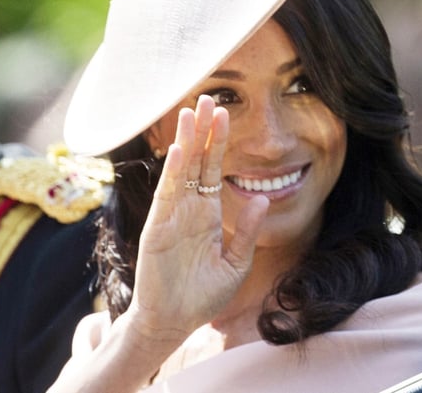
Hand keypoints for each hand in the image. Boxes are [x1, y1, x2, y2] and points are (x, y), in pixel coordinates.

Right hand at [127, 95, 268, 345]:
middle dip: (202, 130)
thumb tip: (263, 197)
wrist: (174, 322)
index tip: (224, 112)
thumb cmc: (203, 296)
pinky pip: (167, 195)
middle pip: (196, 161)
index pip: (212, 169)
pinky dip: (173, 173)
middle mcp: (188, 209)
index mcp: (207, 214)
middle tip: (206, 98)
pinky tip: (179, 151)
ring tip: (189, 112)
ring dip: (185, 141)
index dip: (218, 141)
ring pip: (180, 170)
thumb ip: (248, 231)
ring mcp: (171, 216)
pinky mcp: (158, 228)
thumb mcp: (236, 263)